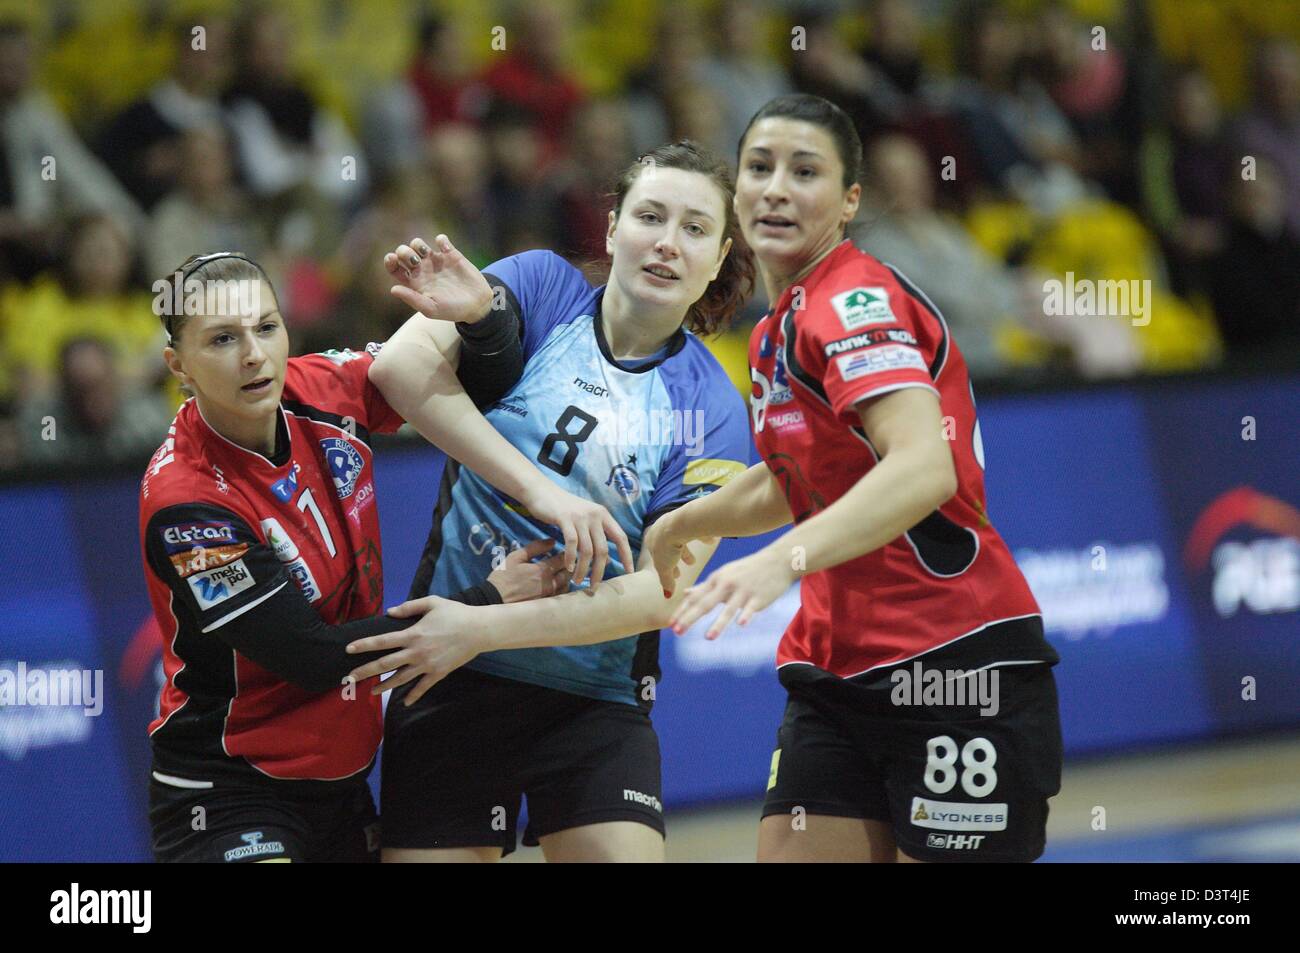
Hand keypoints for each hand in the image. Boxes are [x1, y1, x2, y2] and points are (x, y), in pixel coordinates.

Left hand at [345, 596, 483, 705]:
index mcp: (413, 634)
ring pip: (401, 678)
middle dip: (365, 671)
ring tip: (372, 691)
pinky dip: (413, 695)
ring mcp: (427, 665)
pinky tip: (405, 702)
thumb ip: (410, 607)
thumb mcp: (432, 603)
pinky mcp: (438, 673)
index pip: (382, 641)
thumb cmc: (455, 614)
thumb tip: (390, 612)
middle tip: (349, 678)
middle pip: (386, 664)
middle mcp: (416, 652)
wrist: (479, 630)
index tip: (349, 649)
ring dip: (385, 686)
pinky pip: (423, 687)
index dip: (364, 645)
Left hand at [384, 234, 492, 323]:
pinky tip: (445, 249)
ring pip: (418, 243)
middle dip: (404, 252)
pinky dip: (441, 240)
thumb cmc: (452, 310)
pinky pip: (442, 240)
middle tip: (415, 261)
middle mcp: (422, 269)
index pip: (395, 268)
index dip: (390, 261)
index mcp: (414, 282)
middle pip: (404, 252)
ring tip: (425, 252)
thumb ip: (412, 299)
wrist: (477, 305)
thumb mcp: (431, 308)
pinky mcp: (451, 254)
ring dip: (417, 244)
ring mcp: (436, 261)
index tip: (392, 258)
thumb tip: (393, 289)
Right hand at [487, 538, 570, 602]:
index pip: (563, 559)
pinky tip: (555, 585)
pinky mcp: (545, 605)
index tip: (562, 551)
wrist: (494, 599)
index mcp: (542, 570)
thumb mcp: (516, 557)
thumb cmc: (504, 576)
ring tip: (560, 573)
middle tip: (564, 561)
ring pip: (566, 585)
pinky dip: (561, 589)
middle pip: (569, 573)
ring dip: (566, 578)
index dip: (566, 553)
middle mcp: (550, 584)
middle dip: (569, 566)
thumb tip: (552, 541)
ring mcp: (549, 597)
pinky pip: (560, 596)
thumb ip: (535, 548)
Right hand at [520, 480, 634, 592]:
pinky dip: (571, 558)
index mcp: (604, 515)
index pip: (621, 537)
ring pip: (587, 549)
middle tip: (595, 586)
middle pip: (603, 549)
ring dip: (583, 569)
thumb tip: (607, 560)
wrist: (542, 491)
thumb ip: (596, 535)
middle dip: (600, 570)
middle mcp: (595, 515)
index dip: (626, 555)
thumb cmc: (564, 509)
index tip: (629, 572)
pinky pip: (571, 543)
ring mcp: (580, 516)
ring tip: (578, 581)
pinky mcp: (565, 518)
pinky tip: (569, 567)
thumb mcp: (585, 520)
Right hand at [643, 509, 712, 596]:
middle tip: (689, 565)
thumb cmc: (668, 546)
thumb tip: (667, 595)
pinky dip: (702, 536)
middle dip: (679, 557)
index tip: (677, 575)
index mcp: (652, 539)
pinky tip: (710, 542)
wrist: (680, 525)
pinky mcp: (689, 516)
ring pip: (682, 537)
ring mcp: (675, 520)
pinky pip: (696, 528)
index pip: (657, 554)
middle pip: (670, 545)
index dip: (667, 567)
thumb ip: (666, 581)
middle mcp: (661, 528)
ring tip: (695, 560)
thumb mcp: (664, 569)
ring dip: (688, 550)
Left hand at [668, 547, 795, 639]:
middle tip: (677, 632)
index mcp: (716, 580)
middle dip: (691, 618)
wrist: (776, 561)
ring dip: (719, 623)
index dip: (682, 611)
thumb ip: (704, 587)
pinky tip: (741, 625)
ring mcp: (743, 591)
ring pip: (729, 609)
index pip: (695, 598)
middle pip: (706, 604)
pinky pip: (751, 608)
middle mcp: (727, 585)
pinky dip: (746, 615)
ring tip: (708, 638)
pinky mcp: (759, 597)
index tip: (670, 625)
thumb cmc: (747, 570)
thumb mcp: (724, 575)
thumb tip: (685, 594)